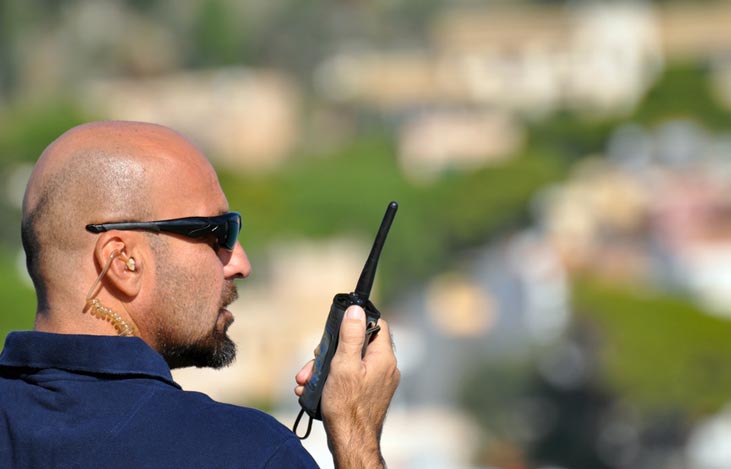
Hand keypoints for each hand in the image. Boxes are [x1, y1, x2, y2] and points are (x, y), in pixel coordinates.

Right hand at [295, 305, 399, 467]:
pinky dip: (333, 380)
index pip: (377, 325)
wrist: (350, 442)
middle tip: (314, 360)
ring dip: (326, 368)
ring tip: (306, 379)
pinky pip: (351, 377)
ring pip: (351, 362)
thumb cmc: (347, 406)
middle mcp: (385, 368)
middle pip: (358, 344)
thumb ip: (351, 336)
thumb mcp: (344, 364)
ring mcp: (378, 382)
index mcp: (384, 357)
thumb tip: (356, 310)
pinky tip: (313, 389)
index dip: (357, 322)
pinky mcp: (368, 394)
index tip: (338, 328)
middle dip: (331, 351)